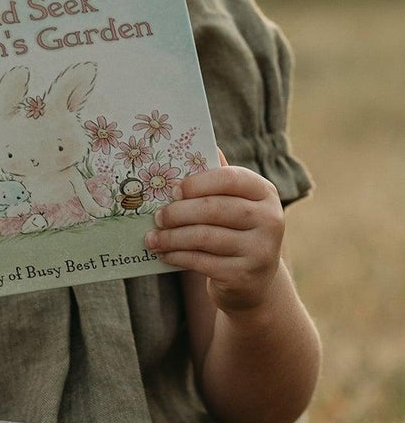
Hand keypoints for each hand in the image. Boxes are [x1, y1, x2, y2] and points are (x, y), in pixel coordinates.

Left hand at [144, 153, 283, 315]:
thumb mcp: (232, 203)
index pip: (230, 178)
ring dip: (171, 237)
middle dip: (178, 212)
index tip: (173, 190)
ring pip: (204, 237)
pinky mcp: (245, 275)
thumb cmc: (233, 231)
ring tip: (152, 238)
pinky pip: (202, 262)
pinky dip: (177, 256)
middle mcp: (271, 220)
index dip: (198, 182)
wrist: (252, 281)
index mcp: (265, 193)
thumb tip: (196, 141)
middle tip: (157, 216)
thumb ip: (216, 178)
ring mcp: (261, 250)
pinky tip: (164, 253)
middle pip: (214, 209)